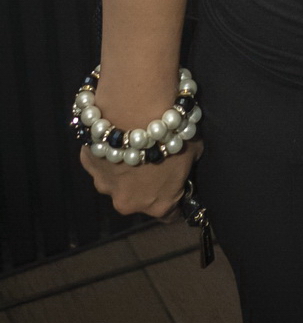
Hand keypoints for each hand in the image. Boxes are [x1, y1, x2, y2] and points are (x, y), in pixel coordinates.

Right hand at [79, 137, 201, 218]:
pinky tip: (116, 130)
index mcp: (158, 205)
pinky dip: (107, 151)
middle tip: (151, 156)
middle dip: (144, 183)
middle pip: (138, 198)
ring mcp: (104, 185)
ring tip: (132, 141)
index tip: (177, 185)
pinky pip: (101, 160)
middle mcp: (127, 203)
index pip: (170, 214)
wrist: (135, 108)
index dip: (175, 199)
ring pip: (115, 181)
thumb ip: (188, 165)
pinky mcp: (87, 164)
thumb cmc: (172, 132)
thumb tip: (185, 165)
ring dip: (123, 167)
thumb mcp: (194, 150)